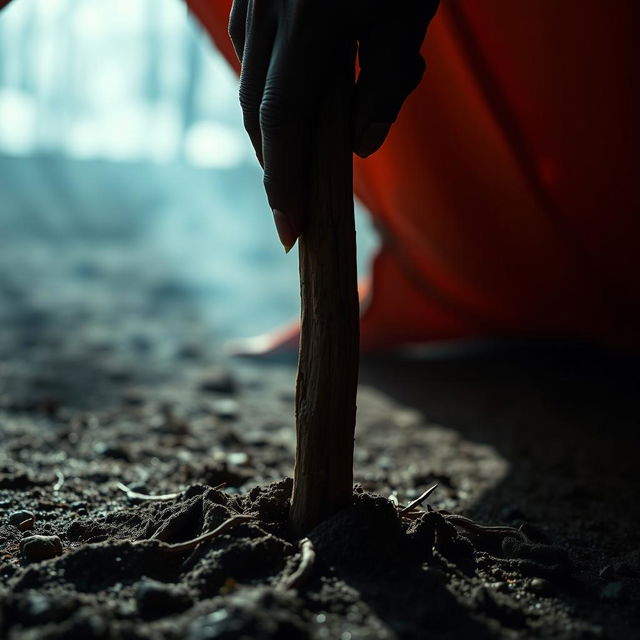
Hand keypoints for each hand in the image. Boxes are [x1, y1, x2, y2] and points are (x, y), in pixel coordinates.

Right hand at [229, 0, 438, 250]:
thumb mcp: (410, 16)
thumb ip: (386, 87)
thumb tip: (359, 147)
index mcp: (310, 19)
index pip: (283, 122)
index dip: (284, 181)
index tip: (291, 228)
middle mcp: (267, 9)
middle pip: (258, 113)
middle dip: (275, 168)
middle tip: (296, 208)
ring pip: (253, 88)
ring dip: (276, 135)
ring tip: (306, 162)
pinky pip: (255, 59)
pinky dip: (275, 95)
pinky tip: (302, 106)